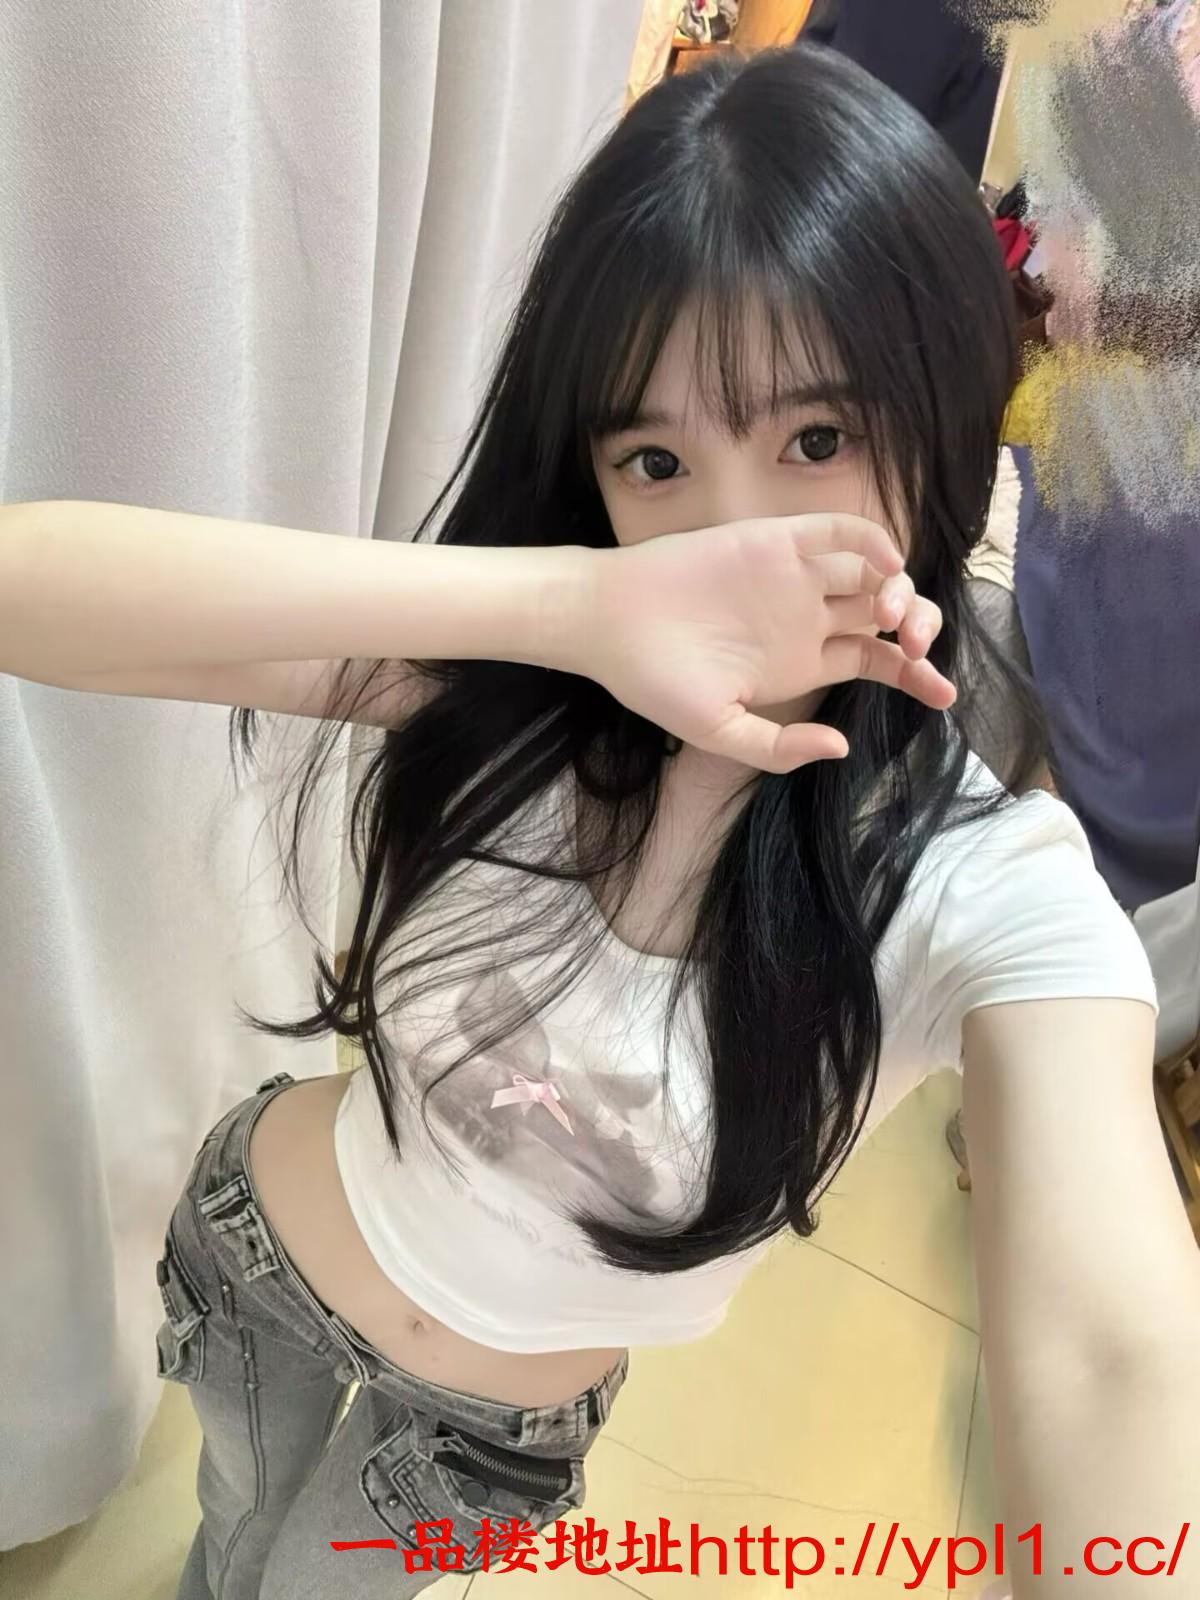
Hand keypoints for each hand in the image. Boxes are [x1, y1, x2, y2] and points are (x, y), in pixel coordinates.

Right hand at [568, 514, 954, 773]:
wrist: (606, 623)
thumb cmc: (654, 681)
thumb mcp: (718, 730)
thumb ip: (778, 747)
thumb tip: (840, 747)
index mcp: (799, 663)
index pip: (876, 661)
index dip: (916, 675)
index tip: (944, 695)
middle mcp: (804, 617)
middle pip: (886, 616)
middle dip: (919, 630)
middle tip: (917, 649)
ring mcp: (791, 577)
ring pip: (871, 573)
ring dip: (900, 589)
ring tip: (895, 616)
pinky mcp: (774, 541)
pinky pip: (837, 531)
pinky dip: (871, 540)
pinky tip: (885, 563)